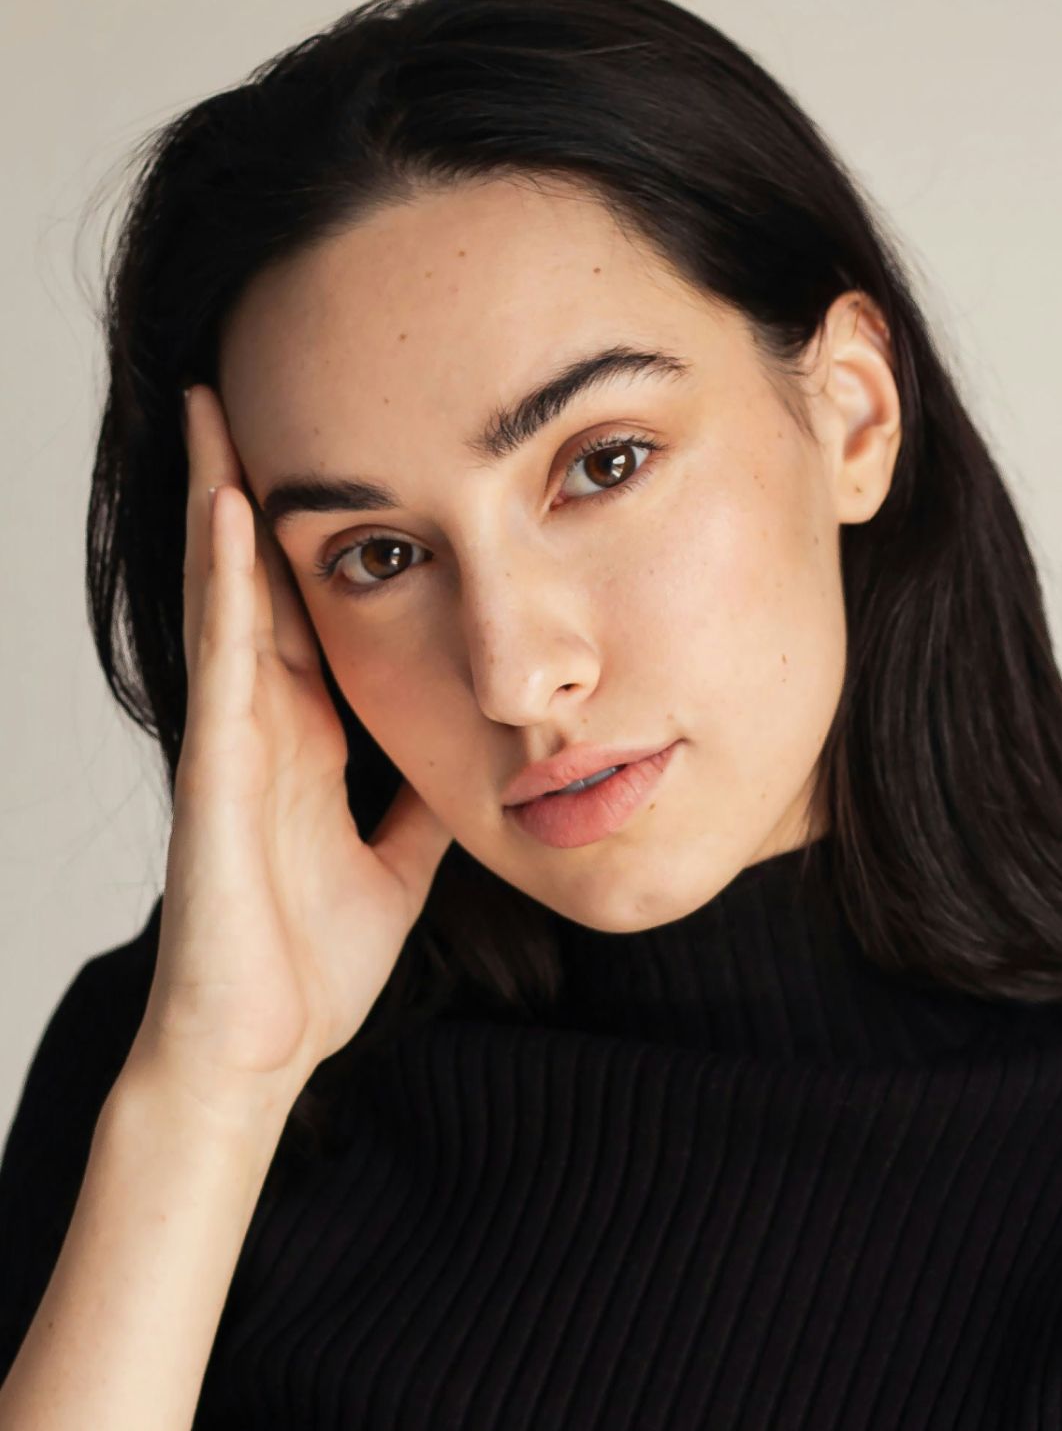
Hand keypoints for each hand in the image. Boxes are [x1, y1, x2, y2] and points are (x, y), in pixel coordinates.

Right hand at [129, 384, 452, 1119]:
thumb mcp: (399, 856)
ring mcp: (235, 738)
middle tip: (259, 383)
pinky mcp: (217, 771)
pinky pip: (226, 660)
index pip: (312, 605)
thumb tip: (474, 753)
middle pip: (261, 576)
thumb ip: (421, 797)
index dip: (321, 527)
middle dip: (256, 482)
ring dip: (223, 500)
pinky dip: (228, 585)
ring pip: (228, 595)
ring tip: (220, 406)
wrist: (263, 1047)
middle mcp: (267, 719)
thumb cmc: (315, 957)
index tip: (343, 447)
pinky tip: (230, 512)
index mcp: (311, 734)